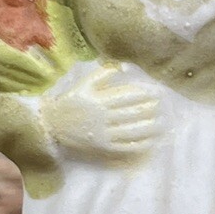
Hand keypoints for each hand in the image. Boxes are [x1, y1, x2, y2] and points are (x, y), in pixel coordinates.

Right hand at [39, 64, 161, 162]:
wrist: (52, 125)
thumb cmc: (71, 102)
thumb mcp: (83, 85)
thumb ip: (102, 74)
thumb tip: (122, 67)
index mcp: (98, 100)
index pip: (126, 96)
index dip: (143, 94)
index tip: (155, 92)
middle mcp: (102, 117)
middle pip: (131, 113)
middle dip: (148, 109)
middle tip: (161, 105)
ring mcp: (103, 133)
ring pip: (131, 130)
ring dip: (148, 126)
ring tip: (162, 122)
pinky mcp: (104, 146)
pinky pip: (125, 146)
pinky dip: (140, 144)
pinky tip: (151, 140)